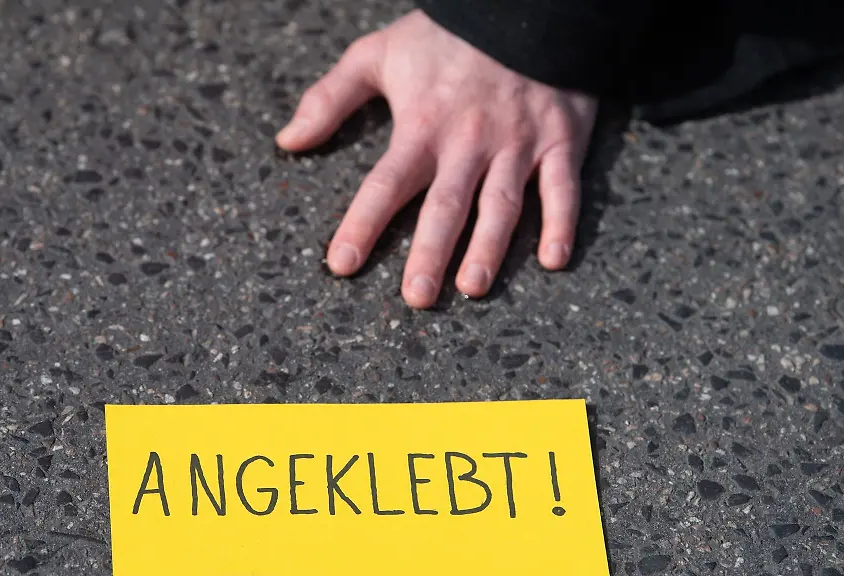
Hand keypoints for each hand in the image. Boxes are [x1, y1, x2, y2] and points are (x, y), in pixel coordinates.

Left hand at [276, 10, 598, 307]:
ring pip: (502, 205)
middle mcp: (468, 142)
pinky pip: (563, 186)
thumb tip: (288, 140)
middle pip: (445, 206)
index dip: (362, 224)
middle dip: (429, 254)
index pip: (386, 184)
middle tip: (416, 298)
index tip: (342, 264)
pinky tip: (555, 260)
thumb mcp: (377, 54)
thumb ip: (330, 98)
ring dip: (489, 248)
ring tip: (473, 288)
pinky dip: (563, 223)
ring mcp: (517, 143)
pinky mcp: (561, 139)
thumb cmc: (445, 34)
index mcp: (422, 126)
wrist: (524, 3)